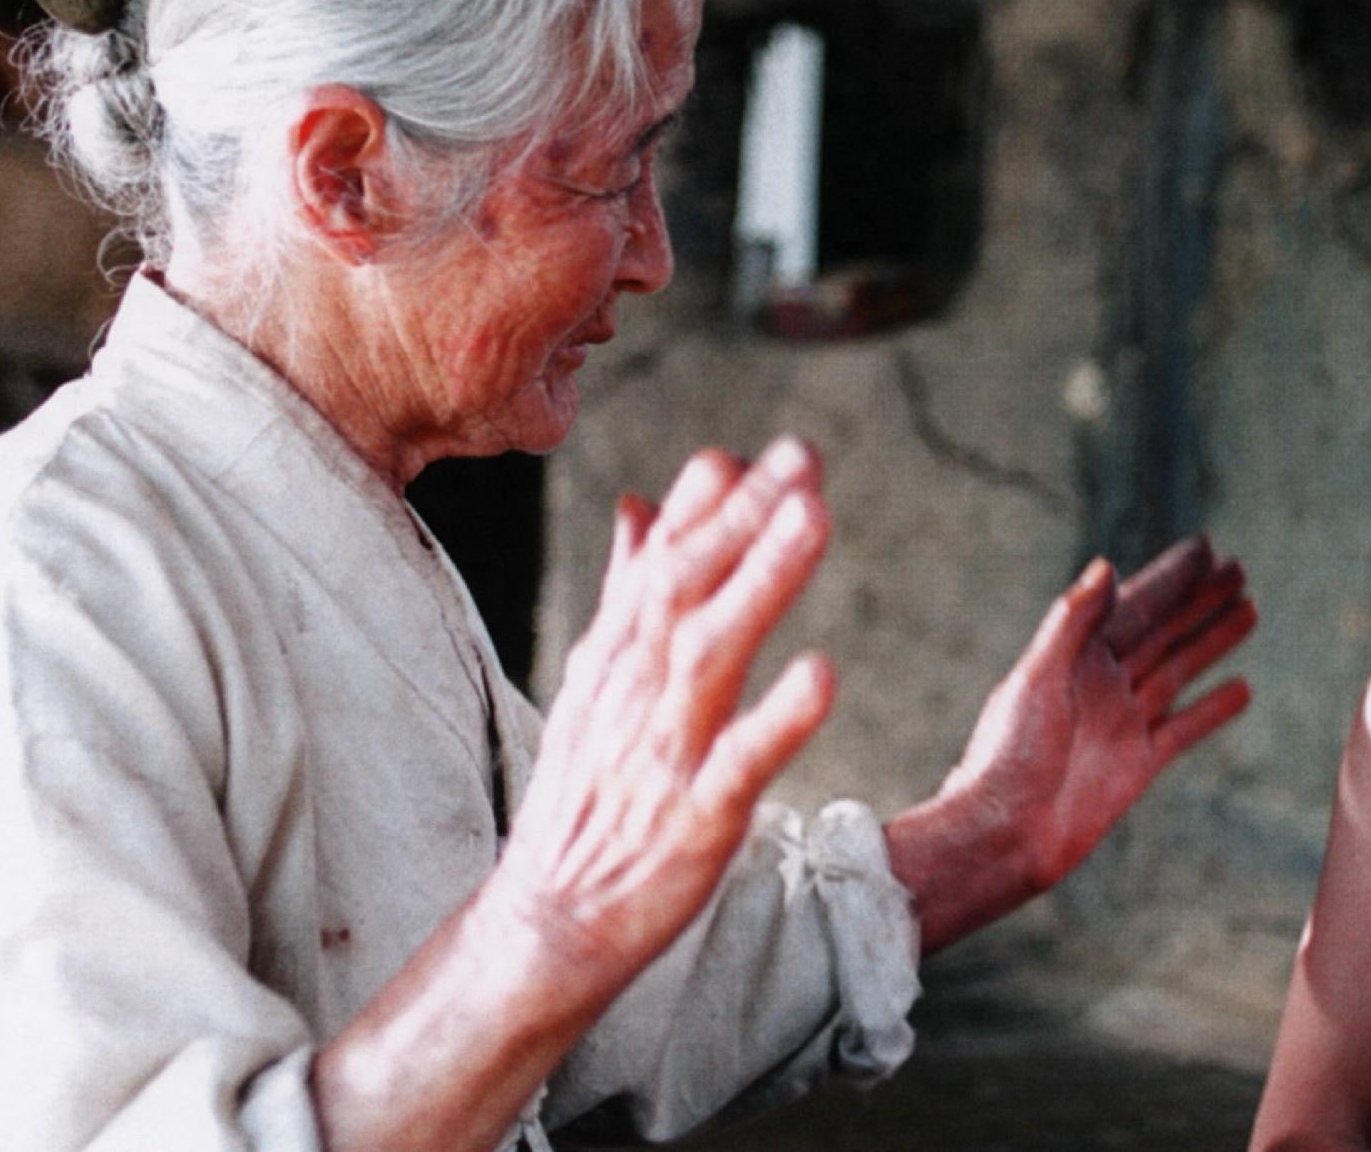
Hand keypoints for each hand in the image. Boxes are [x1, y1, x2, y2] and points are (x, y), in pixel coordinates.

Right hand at [484, 437, 837, 994]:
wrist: (548, 921)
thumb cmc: (586, 798)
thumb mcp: (596, 683)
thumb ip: (626, 592)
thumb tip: (639, 503)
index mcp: (617, 659)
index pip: (659, 562)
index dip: (705, 503)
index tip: (752, 449)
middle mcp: (636, 693)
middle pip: (686, 589)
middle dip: (742, 517)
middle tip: (803, 456)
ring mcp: (663, 754)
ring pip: (711, 654)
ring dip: (761, 582)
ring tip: (814, 520)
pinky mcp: (695, 819)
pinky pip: (738, 762)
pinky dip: (777, 717)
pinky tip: (822, 674)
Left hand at [891, 535, 1256, 950]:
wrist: (1006, 834)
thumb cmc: (1007, 755)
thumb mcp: (1038, 679)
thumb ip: (1071, 624)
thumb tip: (1106, 567)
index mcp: (1074, 657)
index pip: (1134, 605)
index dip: (1170, 577)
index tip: (1207, 548)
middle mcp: (1101, 683)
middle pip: (1162, 631)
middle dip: (1199, 601)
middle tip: (1238, 568)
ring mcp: (1122, 722)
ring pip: (1179, 670)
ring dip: (1212, 641)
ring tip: (1249, 609)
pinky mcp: (1138, 763)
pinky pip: (1185, 727)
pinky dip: (1212, 708)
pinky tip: (1242, 688)